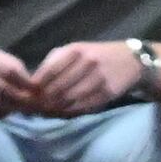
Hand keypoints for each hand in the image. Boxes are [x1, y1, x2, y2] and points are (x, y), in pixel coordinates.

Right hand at [0, 31, 36, 116]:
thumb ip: (12, 68)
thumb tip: (33, 87)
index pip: (10, 70)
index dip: (26, 83)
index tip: (39, 90)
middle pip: (1, 89)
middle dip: (21, 100)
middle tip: (35, 105)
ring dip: (11, 109)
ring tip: (24, 110)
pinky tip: (8, 112)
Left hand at [26, 39, 147, 116]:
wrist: (130, 60)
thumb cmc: (96, 54)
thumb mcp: (75, 49)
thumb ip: (53, 62)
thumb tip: (32, 84)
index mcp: (76, 50)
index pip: (49, 71)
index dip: (36, 86)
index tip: (29, 94)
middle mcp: (88, 63)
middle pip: (57, 88)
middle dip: (43, 100)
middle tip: (35, 107)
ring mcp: (98, 78)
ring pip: (69, 100)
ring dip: (55, 108)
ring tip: (47, 111)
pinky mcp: (107, 93)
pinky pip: (82, 107)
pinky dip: (69, 111)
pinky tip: (63, 111)